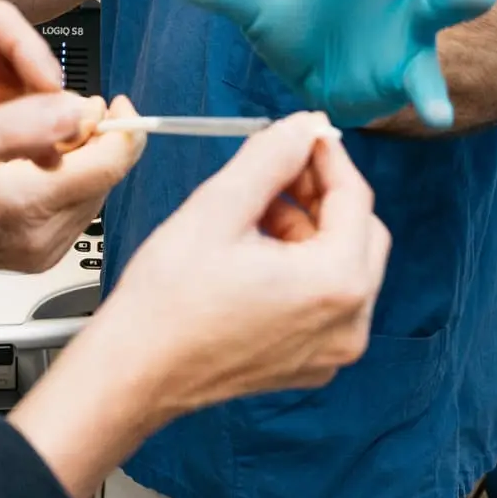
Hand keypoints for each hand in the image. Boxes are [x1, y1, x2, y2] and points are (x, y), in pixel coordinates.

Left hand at [0, 2, 96, 294]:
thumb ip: (8, 131)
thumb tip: (66, 112)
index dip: (29, 49)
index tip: (51, 87)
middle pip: (16, 56)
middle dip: (43, 88)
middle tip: (64, 120)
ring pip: (26, 92)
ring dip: (48, 117)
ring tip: (58, 145)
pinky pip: (27, 126)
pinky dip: (44, 140)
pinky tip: (47, 162)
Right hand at [0, 94, 143, 271]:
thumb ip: (35, 120)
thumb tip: (85, 108)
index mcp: (28, 204)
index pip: (108, 165)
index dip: (123, 128)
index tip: (119, 105)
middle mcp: (42, 236)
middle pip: (105, 178)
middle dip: (100, 140)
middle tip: (81, 111)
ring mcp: (42, 252)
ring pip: (93, 192)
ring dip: (87, 160)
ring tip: (59, 134)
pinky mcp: (40, 257)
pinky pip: (76, 209)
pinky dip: (71, 182)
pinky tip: (47, 164)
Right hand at [88, 114, 387, 416]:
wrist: (135, 372)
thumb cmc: (168, 300)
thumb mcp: (218, 208)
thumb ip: (271, 157)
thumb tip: (303, 126)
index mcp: (335, 283)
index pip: (355, 198)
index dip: (328, 156)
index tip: (303, 132)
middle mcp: (348, 323)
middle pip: (361, 233)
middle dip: (322, 194)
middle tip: (278, 169)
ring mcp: (332, 350)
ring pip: (345, 266)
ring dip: (309, 229)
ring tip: (255, 212)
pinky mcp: (311, 363)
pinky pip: (327, 300)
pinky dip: (303, 268)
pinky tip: (256, 252)